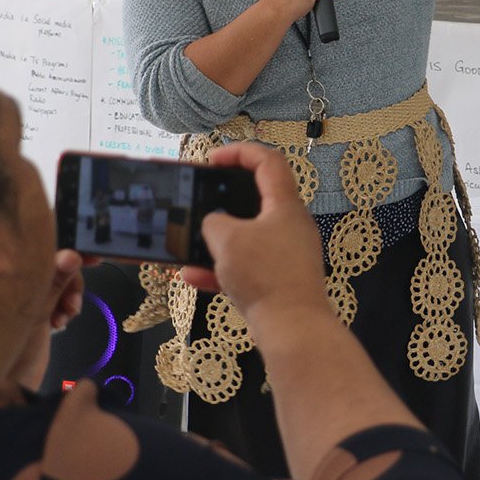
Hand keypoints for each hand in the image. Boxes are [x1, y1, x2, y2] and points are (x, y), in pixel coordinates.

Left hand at [9, 249, 87, 390]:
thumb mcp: (33, 316)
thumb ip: (53, 283)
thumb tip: (71, 254)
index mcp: (1, 275)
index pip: (36, 248)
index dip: (64, 247)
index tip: (90, 255)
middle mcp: (8, 282)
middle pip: (50, 263)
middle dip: (70, 279)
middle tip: (74, 301)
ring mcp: (18, 298)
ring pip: (55, 282)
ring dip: (69, 295)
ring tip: (67, 315)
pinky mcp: (28, 313)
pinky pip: (54, 299)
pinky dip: (63, 307)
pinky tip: (61, 322)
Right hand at [178, 144, 327, 320]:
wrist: (292, 328)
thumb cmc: (265, 275)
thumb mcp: (228, 239)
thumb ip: (213, 221)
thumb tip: (214, 224)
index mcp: (285, 204)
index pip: (268, 161)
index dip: (239, 152)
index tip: (212, 159)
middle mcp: (290, 225)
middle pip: (256, 199)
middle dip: (223, 198)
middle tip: (199, 199)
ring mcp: (286, 254)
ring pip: (246, 237)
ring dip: (216, 239)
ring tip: (188, 242)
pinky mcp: (278, 280)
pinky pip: (245, 266)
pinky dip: (221, 268)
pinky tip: (193, 276)